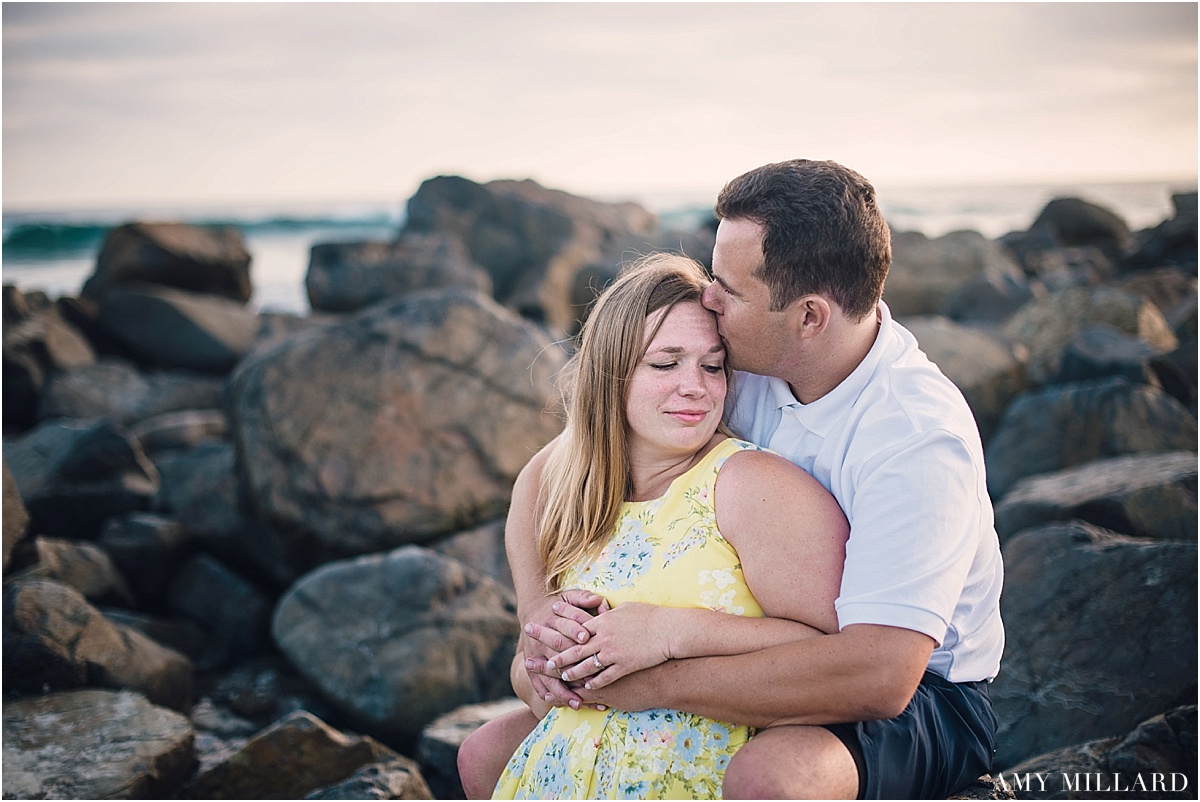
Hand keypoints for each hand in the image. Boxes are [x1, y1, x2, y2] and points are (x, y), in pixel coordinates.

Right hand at [521, 589, 610, 707]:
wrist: (531, 616)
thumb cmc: (558, 608)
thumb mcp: (569, 596)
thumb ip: (583, 598)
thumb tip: (597, 599)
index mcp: (552, 621)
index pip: (565, 626)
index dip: (575, 631)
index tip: (586, 638)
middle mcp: (542, 640)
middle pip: (557, 654)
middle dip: (571, 667)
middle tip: (588, 679)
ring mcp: (535, 656)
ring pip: (549, 676)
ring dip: (563, 691)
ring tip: (578, 704)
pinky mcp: (532, 670)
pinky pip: (540, 685)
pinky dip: (549, 696)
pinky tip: (562, 705)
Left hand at [545, 602, 671, 689]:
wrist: (669, 630)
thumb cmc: (650, 616)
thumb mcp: (626, 608)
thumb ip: (610, 612)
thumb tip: (602, 610)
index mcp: (603, 622)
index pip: (576, 629)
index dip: (562, 634)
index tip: (549, 637)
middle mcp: (604, 638)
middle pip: (576, 650)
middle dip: (559, 658)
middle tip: (545, 664)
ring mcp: (613, 654)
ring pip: (587, 666)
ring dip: (573, 673)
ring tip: (563, 678)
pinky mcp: (624, 666)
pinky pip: (605, 677)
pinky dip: (594, 682)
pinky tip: (587, 687)